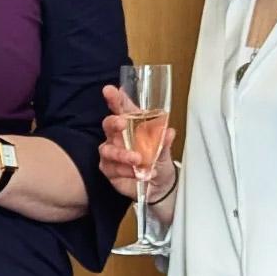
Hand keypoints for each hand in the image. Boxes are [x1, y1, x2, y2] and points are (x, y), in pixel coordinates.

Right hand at [98, 84, 176, 203]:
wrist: (158, 186)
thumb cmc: (158, 161)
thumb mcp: (164, 150)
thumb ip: (164, 141)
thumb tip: (169, 131)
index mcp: (131, 125)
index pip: (121, 108)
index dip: (114, 98)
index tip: (110, 90)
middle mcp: (117, 136)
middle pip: (108, 124)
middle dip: (113, 122)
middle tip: (122, 123)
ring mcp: (111, 152)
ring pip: (108, 149)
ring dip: (122, 153)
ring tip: (138, 159)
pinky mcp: (109, 169)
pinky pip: (113, 168)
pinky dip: (126, 170)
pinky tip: (140, 174)